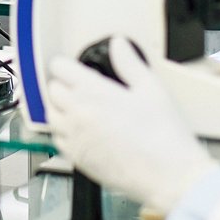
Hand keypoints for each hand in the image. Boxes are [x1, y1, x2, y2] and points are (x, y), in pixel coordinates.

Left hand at [44, 37, 217, 214]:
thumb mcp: (151, 88)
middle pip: (52, 90)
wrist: (168, 174)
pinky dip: (64, 134)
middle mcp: (77, 114)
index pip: (60, 68)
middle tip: (79, 88)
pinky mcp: (77, 159)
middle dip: (63, 85)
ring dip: (60, 109)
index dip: (67, 65)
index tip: (74, 68)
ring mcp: (74, 138)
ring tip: (79, 109)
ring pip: (50, 116)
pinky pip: (57, 141)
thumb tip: (118, 45)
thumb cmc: (163, 134)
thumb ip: (129, 63)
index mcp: (93, 92)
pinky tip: (82, 133)